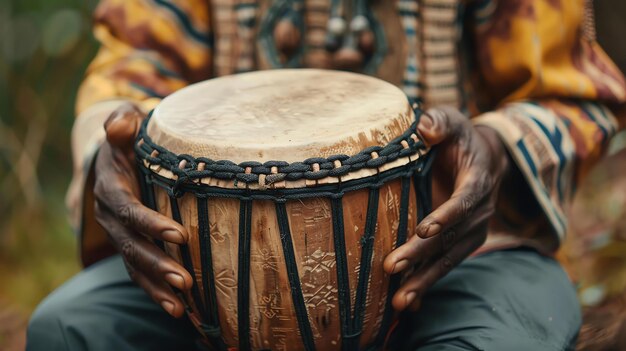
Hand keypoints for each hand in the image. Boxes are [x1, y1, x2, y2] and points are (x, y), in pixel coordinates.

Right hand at [93, 103, 192, 316]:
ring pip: (134, 264)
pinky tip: (178, 309)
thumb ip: (123, 121)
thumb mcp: (126, 122)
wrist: (123, 154)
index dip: (151, 224)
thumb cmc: (132, 136)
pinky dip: (156, 291)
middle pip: (131, 245)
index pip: (129, 209)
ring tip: (182, 304)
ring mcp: (119, 234)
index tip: (180, 235)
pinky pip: (139, 272)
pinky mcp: (131, 245)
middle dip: (157, 264)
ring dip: (157, 285)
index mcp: (111, 187)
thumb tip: (120, 124)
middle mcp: (110, 215)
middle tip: (186, 280)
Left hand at [384, 106, 508, 310]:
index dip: (447, 215)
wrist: (480, 159)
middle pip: (451, 236)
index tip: (424, 229)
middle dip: (422, 254)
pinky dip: (426, 283)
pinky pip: (444, 265)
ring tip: (399, 301)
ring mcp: (472, 231)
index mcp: (478, 180)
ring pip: (448, 258)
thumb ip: (439, 122)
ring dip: (424, 280)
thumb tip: (425, 128)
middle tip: (392, 267)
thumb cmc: (459, 138)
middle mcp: (480, 211)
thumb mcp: (451, 121)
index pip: (465, 200)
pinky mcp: (461, 243)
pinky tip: (408, 304)